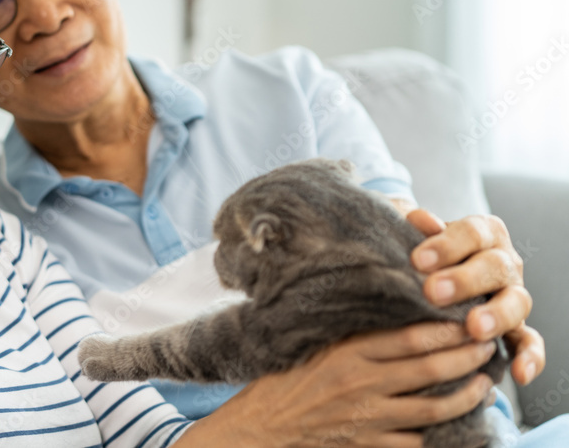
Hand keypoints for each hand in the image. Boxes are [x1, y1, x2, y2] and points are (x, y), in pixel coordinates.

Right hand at [175, 322, 494, 447]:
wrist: (263, 427)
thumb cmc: (285, 381)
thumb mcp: (316, 347)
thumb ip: (353, 334)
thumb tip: (394, 315)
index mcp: (347, 353)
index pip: (408, 337)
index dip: (444, 330)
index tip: (465, 320)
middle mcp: (360, 384)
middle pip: (428, 369)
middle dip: (465, 357)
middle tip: (486, 347)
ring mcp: (367, 418)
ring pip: (432, 408)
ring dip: (465, 397)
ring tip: (482, 386)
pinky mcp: (369, 445)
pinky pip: (415, 439)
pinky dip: (438, 431)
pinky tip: (452, 421)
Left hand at [407, 209, 544, 384]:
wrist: (421, 269)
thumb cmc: (416, 247)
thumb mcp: (411, 230)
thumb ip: (416, 225)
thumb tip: (422, 220)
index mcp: (483, 232)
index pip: (472, 233)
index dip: (446, 245)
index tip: (417, 260)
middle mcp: (504, 262)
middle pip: (495, 267)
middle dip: (464, 280)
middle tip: (432, 292)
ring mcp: (512, 295)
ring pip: (517, 303)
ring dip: (497, 316)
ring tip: (473, 328)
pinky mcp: (515, 327)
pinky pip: (530, 342)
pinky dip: (530, 357)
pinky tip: (519, 373)